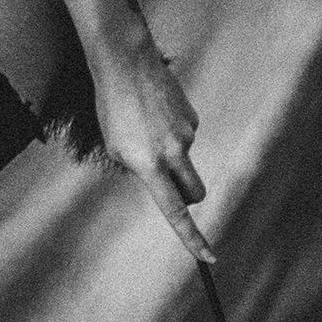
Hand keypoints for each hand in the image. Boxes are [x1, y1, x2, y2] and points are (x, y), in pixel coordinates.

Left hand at [90, 39, 213, 263]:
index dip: (192, 238)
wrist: (125, 62)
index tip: (209, 259)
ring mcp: (187, 134)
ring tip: (143, 127)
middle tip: (165, 184)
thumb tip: (164, 181)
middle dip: (187, 198)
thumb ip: (140, 170)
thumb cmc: (111, 107)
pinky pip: (184, 136)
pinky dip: (171, 133)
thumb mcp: (115, 147)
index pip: (175, 211)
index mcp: (150, 165)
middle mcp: (174, 152)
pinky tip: (153, 113)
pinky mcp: (192, 117)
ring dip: (170, 156)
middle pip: (194, 193)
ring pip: (184, 161)